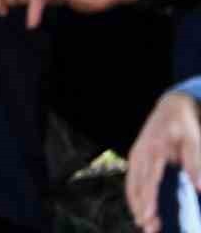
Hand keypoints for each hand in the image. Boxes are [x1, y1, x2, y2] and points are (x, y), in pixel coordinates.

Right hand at [127, 90, 200, 232]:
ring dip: (137, 205)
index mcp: (154, 149)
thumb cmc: (184, 124)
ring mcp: (136, 155)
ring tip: (144, 224)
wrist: (172, 106)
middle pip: (137, 185)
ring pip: (132, 184)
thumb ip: (196, 163)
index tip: (149, 216)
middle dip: (141, 208)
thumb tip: (200, 188)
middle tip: (148, 228)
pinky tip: (141, 209)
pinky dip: (135, 195)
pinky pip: (133, 180)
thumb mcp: (194, 140)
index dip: (148, 199)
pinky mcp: (137, 158)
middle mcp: (141, 153)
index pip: (149, 179)